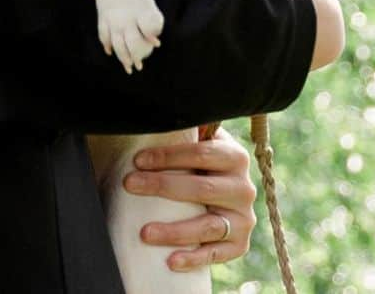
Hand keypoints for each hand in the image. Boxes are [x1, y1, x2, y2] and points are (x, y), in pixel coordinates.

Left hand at [123, 127, 255, 271]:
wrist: (231, 193)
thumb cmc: (205, 164)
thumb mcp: (204, 143)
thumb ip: (187, 132)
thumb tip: (154, 114)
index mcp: (235, 157)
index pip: (201, 154)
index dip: (168, 156)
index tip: (138, 160)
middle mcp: (244, 188)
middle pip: (200, 188)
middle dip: (161, 186)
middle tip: (130, 184)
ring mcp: (243, 218)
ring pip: (207, 226)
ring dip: (174, 230)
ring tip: (144, 232)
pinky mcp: (239, 244)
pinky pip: (215, 254)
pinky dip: (193, 259)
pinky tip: (170, 261)